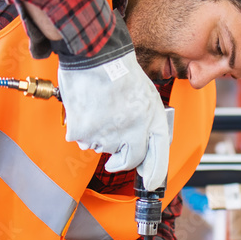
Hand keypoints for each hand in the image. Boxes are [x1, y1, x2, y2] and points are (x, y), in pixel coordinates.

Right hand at [56, 48, 168, 190]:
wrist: (96, 56)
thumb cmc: (121, 73)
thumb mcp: (148, 97)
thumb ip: (149, 124)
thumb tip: (145, 150)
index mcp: (152, 120)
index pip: (158, 156)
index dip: (154, 174)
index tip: (150, 183)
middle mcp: (133, 130)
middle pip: (129, 160)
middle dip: (121, 162)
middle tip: (114, 160)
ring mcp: (108, 134)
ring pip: (103, 149)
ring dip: (100, 137)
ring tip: (101, 111)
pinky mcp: (85, 132)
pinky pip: (83, 141)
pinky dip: (83, 130)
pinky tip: (88, 110)